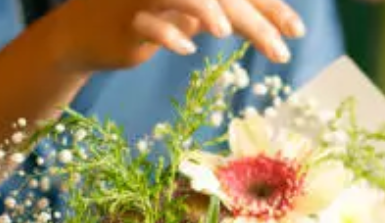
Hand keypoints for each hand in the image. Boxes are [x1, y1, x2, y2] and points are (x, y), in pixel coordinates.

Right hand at [48, 0, 305, 70]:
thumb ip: (231, 11)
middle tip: (281, 52)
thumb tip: (279, 19)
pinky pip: (148, 23)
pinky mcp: (125, 20)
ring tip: (224, 33)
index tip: (297, 31)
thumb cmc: (150, 16)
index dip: (270, 6)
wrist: (87, 32)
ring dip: (206, 10)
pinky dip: (168, 34)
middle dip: (254, 21)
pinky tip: (186, 48)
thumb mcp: (194, 11)